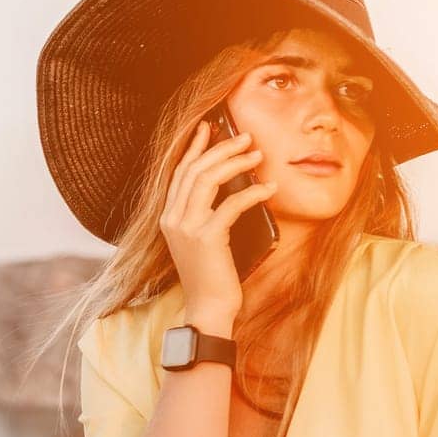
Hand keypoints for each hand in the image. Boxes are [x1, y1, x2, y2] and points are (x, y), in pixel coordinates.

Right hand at [158, 119, 278, 319]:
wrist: (207, 309)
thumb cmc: (211, 277)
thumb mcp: (202, 240)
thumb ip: (205, 215)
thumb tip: (230, 185)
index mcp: (168, 217)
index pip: (179, 172)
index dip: (194, 147)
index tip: (209, 127)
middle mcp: (173, 218)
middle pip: (194, 169)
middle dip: (220, 148)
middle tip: (245, 137)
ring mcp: (187, 227)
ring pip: (208, 179)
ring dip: (235, 162)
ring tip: (257, 154)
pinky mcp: (207, 237)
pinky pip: (231, 204)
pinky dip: (253, 192)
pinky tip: (269, 188)